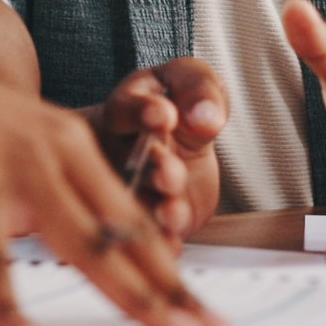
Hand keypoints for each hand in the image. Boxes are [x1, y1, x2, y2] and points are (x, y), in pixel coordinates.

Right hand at [0, 34, 228, 325]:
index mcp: (65, 143)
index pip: (130, 212)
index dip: (166, 263)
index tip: (197, 305)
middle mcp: (53, 154)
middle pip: (126, 232)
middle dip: (169, 288)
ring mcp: (15, 170)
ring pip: (88, 245)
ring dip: (131, 296)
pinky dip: (12, 307)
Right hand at [91, 58, 227, 239]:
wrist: (175, 140)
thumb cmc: (179, 106)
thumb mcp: (192, 83)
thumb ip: (199, 90)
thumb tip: (204, 116)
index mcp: (126, 110)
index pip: (128, 109)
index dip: (143, 112)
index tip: (164, 115)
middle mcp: (121, 151)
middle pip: (131, 161)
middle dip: (153, 168)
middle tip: (169, 171)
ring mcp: (131, 187)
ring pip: (137, 202)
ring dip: (156, 209)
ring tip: (173, 212)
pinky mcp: (147, 218)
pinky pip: (150, 232)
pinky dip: (162, 240)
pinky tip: (173, 243)